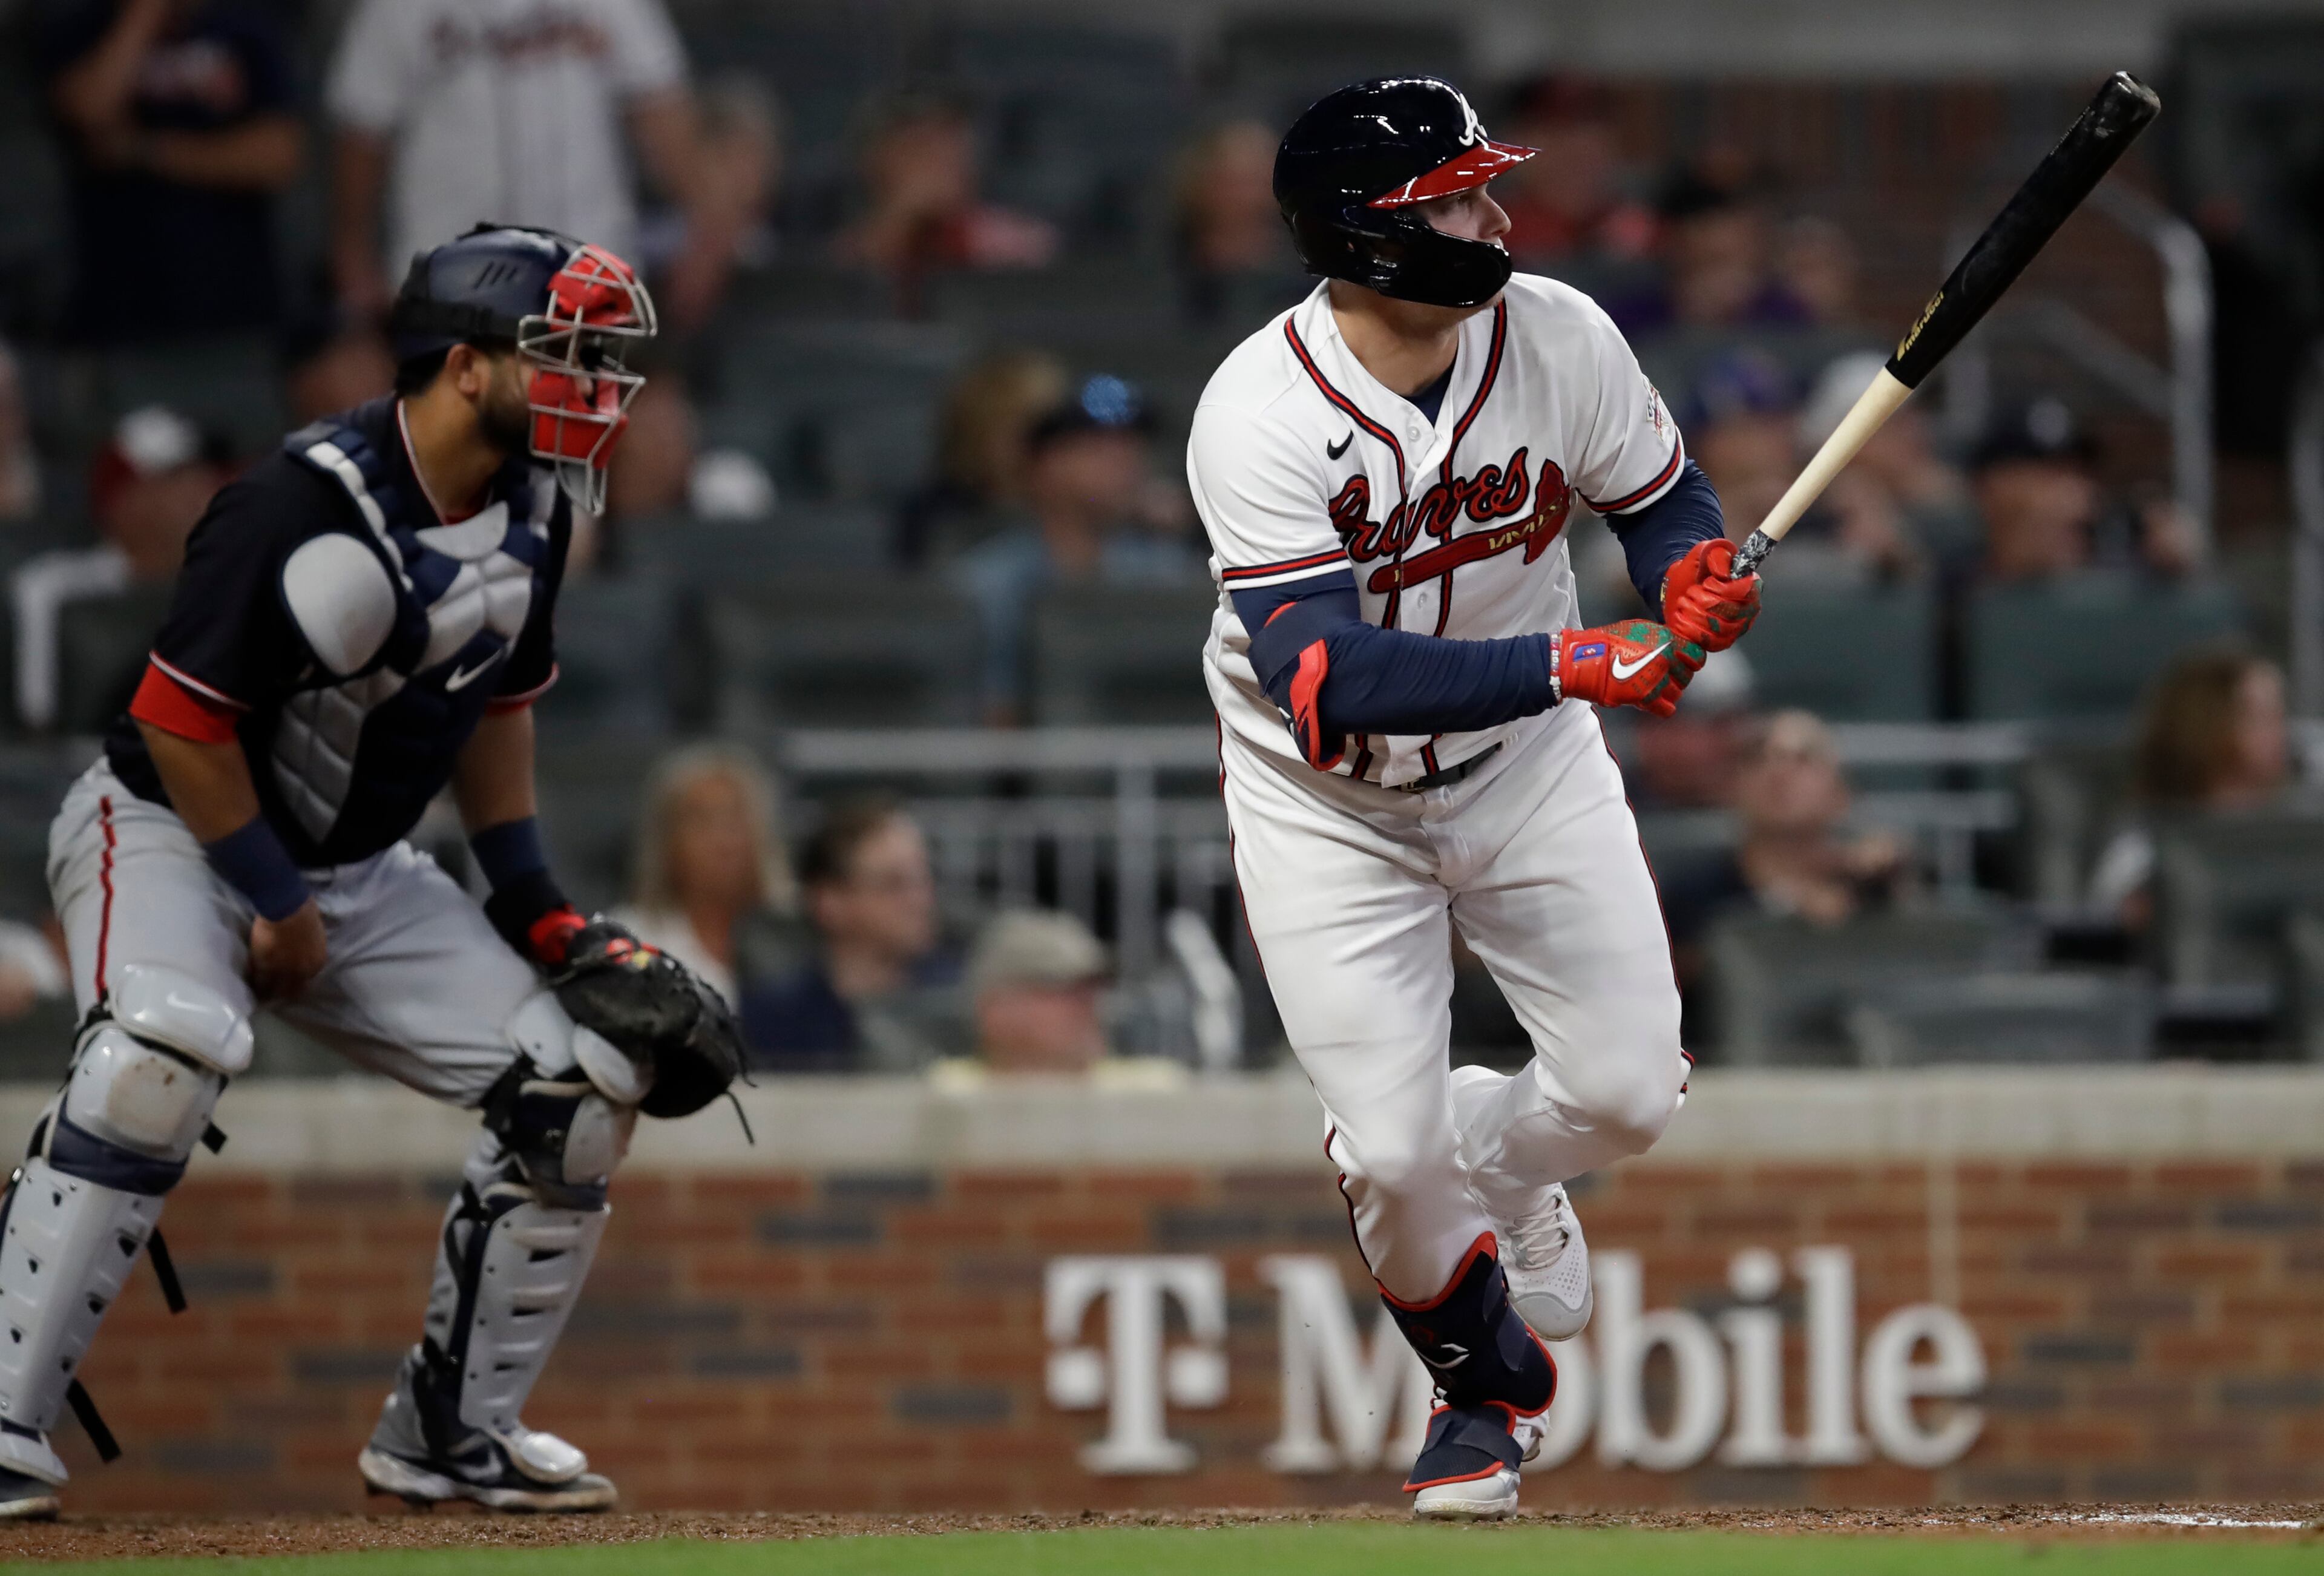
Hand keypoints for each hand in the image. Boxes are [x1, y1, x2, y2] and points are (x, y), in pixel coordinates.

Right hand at [250, 899, 327, 997]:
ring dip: (266, 990)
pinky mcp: (265, 967)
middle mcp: (302, 972)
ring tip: (259, 992)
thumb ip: (309, 948)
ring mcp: (283, 972)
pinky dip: (254, 980)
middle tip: (272, 991)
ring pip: (272, 989)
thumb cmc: (304, 913)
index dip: (295, 981)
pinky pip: (258, 980)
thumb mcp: (314, 934)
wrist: (287, 909)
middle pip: (291, 990)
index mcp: (317, 963)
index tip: (288, 981)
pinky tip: (250, 981)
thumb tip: (302, 950)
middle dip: (282, 991)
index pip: (306, 981)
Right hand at [1555, 620, 1703, 718]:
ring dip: (1668, 693)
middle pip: (1686, 676)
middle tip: (1663, 677)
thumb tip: (1672, 645)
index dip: (1691, 662)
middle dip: (1676, 678)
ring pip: (1677, 693)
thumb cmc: (1607, 641)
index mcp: (1667, 640)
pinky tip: (1655, 703)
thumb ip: (1660, 637)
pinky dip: (1662, 708)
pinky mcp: (1644, 697)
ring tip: (1655, 689)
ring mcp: (1656, 679)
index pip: (1696, 656)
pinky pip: (1666, 709)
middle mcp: (1665, 659)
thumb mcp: (1639, 628)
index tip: (1683, 664)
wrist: (1585, 659)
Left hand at [1659, 536, 1760, 650]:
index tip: (1707, 583)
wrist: (1678, 587)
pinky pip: (1711, 643)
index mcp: (1749, 585)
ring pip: (1720, 629)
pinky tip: (1682, 617)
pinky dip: (1690, 629)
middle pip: (1731, 613)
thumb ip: (1717, 556)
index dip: (1722, 590)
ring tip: (1685, 602)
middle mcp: (1748, 609)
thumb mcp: (1704, 553)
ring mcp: (1737, 627)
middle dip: (1703, 601)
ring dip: (1694, 613)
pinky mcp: (1722, 641)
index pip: (1746, 593)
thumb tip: (1725, 574)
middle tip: (1692, 592)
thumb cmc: (1694, 571)